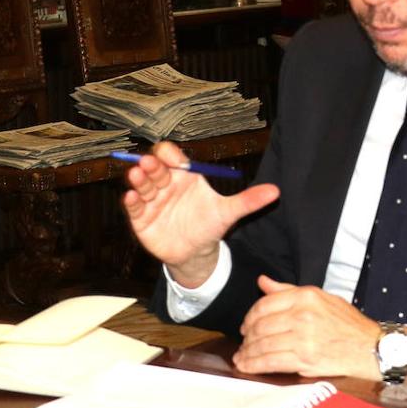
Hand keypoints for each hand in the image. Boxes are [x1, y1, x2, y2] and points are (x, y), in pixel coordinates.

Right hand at [122, 142, 278, 287]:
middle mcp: (165, 183)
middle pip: (155, 168)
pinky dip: (131, 202)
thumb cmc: (209, 225)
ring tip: (137, 175)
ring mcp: (151, 200)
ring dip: (139, 179)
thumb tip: (276, 191)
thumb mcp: (229, 212)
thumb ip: (249, 201)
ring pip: (142, 185)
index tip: (173, 158)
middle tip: (149, 163)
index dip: (171, 155)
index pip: (173, 157)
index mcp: (184, 175)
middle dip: (152, 165)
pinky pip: (134, 207)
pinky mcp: (141, 218)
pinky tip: (130, 197)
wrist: (196, 253)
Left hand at [233, 275, 381, 380]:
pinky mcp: (306, 359)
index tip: (245, 326)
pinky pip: (272, 361)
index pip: (265, 305)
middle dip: (247, 337)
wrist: (373, 349)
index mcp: (306, 296)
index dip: (249, 317)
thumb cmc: (348, 324)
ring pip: (263, 345)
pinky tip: (247, 366)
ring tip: (241, 358)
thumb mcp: (322, 298)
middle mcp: (303, 315)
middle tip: (243, 344)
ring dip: (247, 353)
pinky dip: (255, 365)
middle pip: (261, 326)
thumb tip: (263, 282)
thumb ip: (288, 291)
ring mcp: (304, 338)